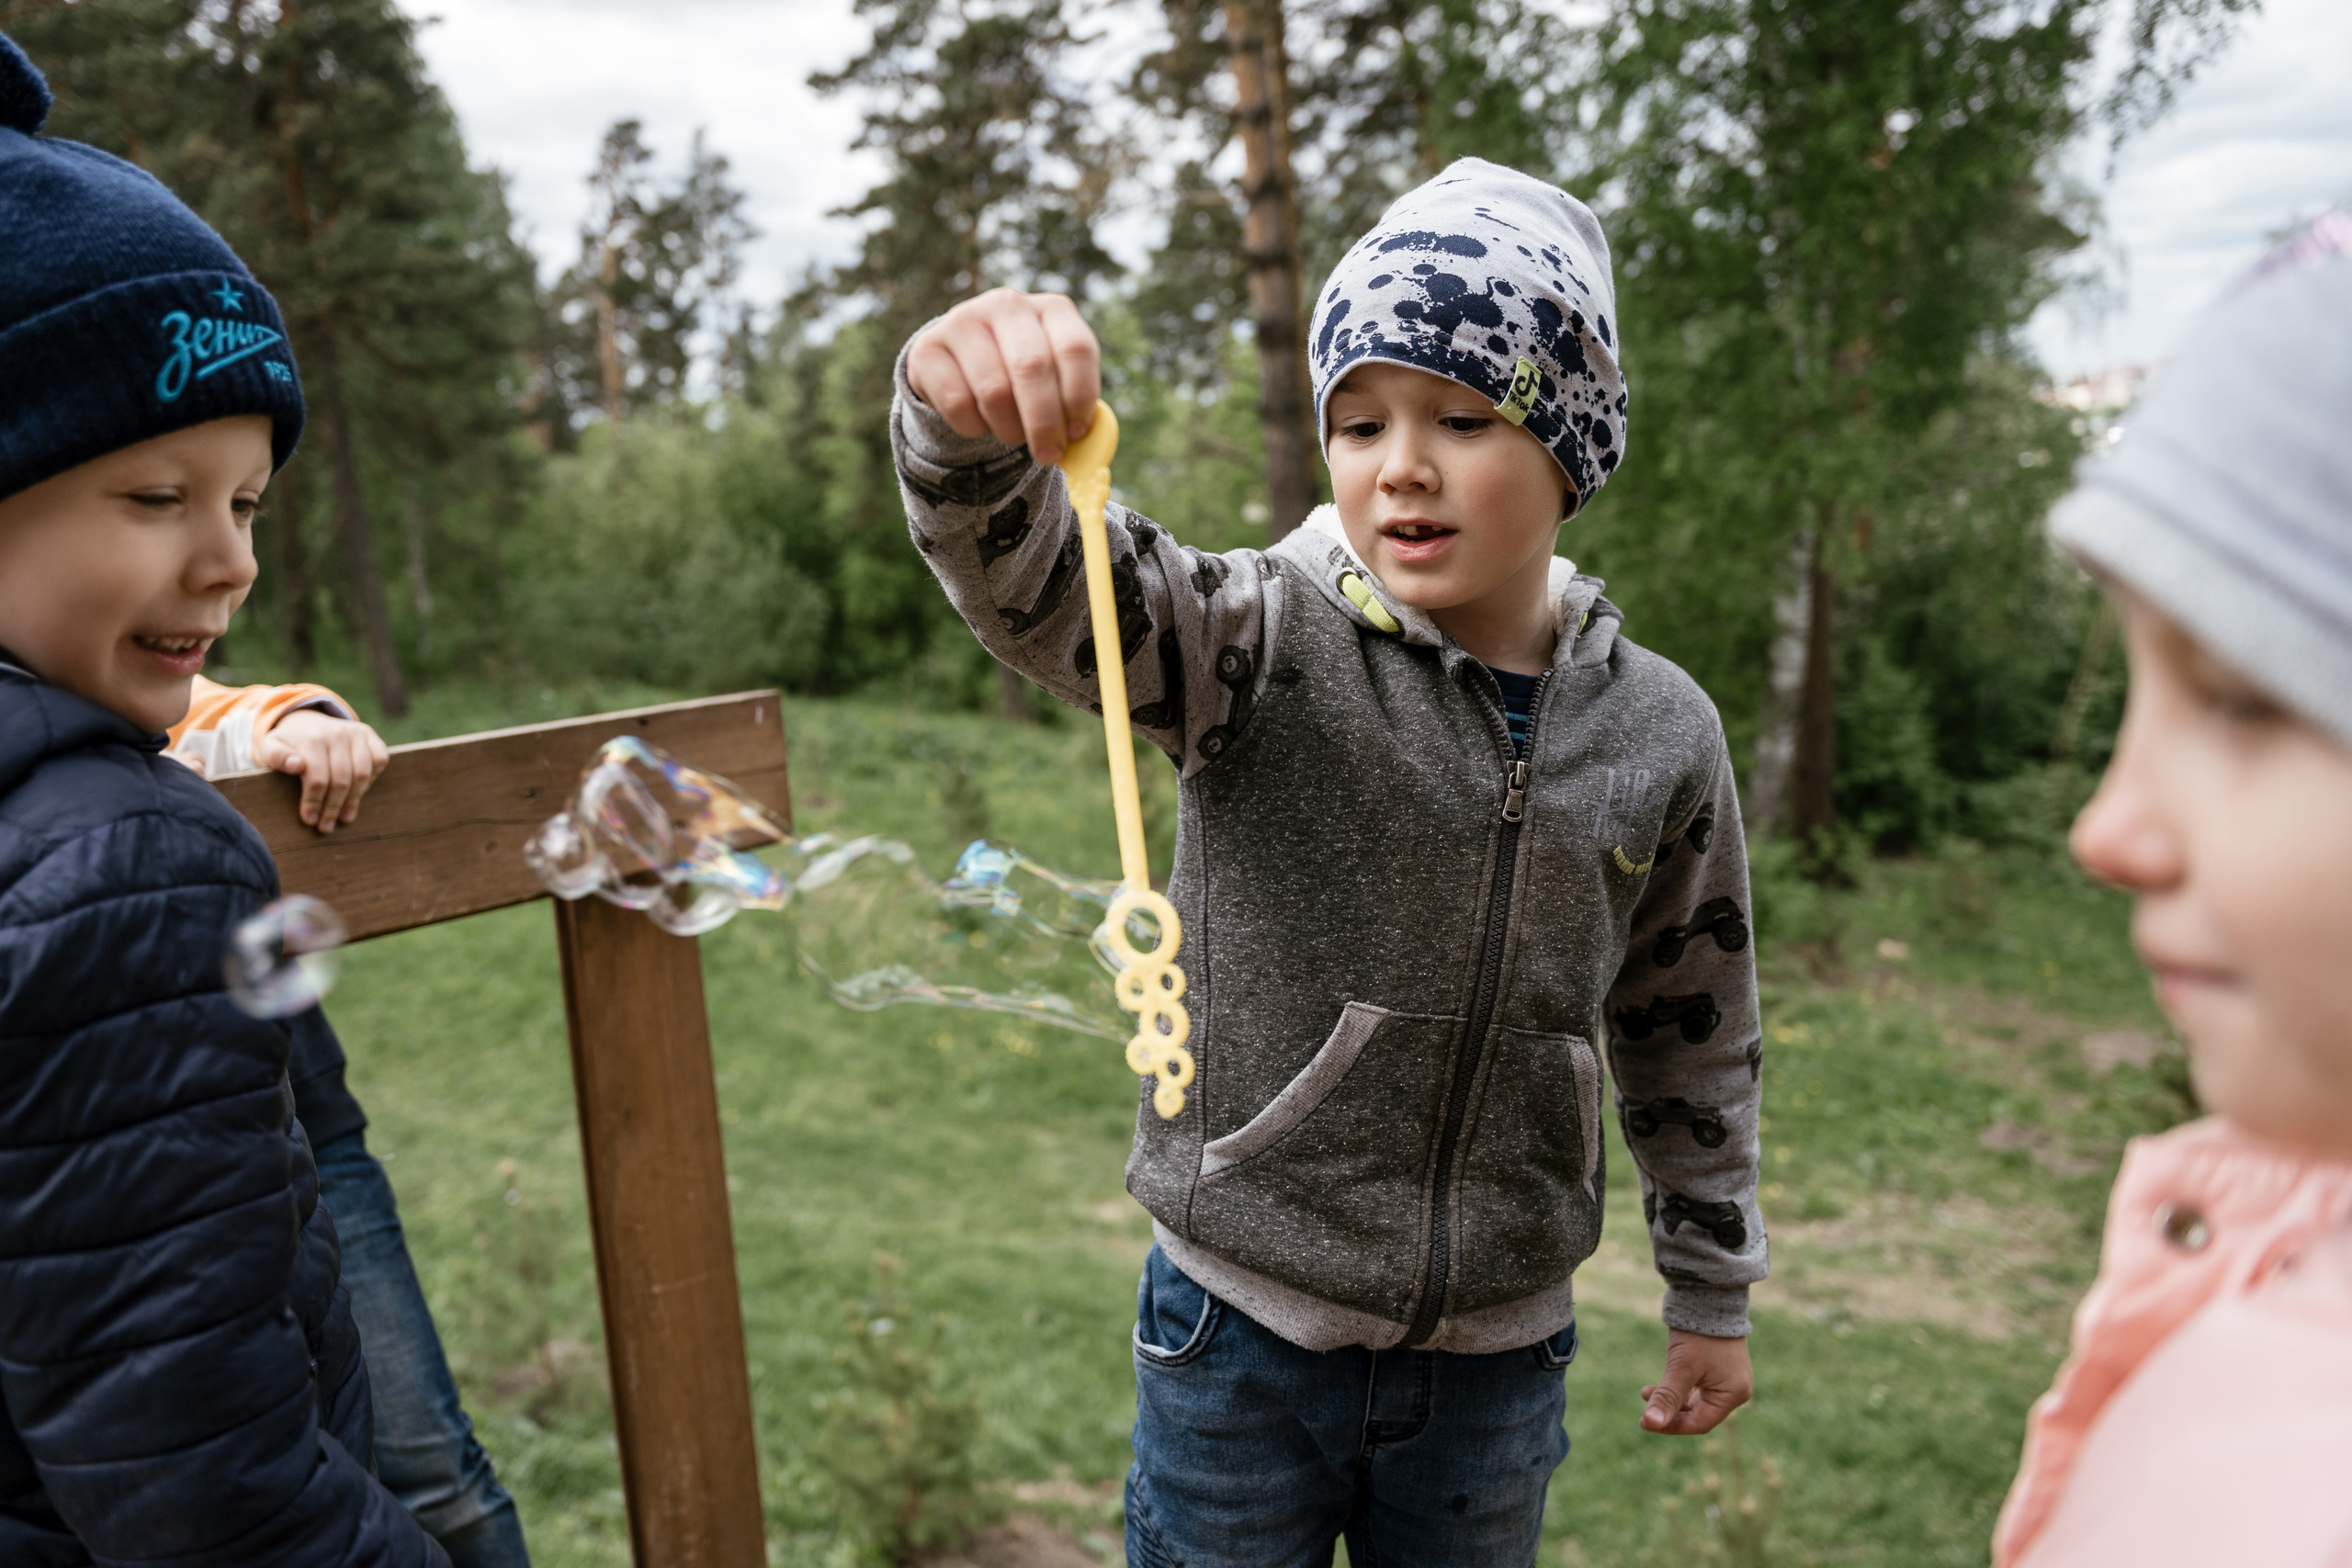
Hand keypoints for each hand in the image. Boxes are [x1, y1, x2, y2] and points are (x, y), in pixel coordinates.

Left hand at [256, 709, 390, 832]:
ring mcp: (355, 733)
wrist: (305, 722)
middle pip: (341, 779)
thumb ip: (276, 756)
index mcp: (311, 738)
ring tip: (344, 817)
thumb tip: (296, 765)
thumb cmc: (287, 744)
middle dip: (333, 807)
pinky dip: (372, 779)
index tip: (309, 820)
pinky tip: (358, 792)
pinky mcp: (369, 735)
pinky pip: (380, 760)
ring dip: (353, 800)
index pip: (317, 778)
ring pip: (362, 773)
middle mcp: (336, 733)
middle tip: (326, 826)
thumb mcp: (271, 747)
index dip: (314, 802)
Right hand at [905, 288, 1101, 465]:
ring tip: (1013, 434)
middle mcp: (1008, 305)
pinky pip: (957, 403)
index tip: (1076, 433)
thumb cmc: (1024, 380)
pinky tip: (980, 422)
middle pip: (1032, 367)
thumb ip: (1074, 410)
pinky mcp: (928, 348)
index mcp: (1053, 309)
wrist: (962, 364)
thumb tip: (1089, 452)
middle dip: (1044, 422)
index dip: (1079, 397)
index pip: (1074, 348)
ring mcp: (963, 320)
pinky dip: (974, 427)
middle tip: (1048, 454)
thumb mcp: (1057, 383)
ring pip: (994, 390)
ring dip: (1008, 428)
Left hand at [1641, 1329, 1752, 1434]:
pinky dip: (1678, 1389)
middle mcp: (1735, 1389)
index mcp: (1733, 1394)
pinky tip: (1658, 1385)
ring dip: (1671, 1400)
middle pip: (1698, 1414)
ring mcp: (1728, 1378)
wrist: (1709, 1296)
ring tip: (1645, 1392)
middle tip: (1643, 1412)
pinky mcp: (1718, 1367)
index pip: (1700, 1423)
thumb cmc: (1700, 1334)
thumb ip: (1667, 1397)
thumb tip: (1650, 1423)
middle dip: (1670, 1413)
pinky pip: (1697, 1388)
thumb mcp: (1682, 1367)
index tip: (1644, 1422)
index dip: (1672, 1426)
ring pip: (1695, 1401)